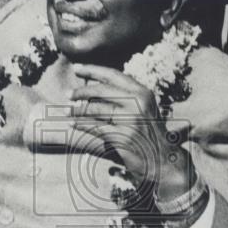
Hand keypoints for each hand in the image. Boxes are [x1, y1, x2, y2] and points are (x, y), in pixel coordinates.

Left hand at [69, 64, 191, 199]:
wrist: (161, 158)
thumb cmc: (148, 133)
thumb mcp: (144, 108)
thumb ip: (126, 96)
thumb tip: (94, 86)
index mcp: (142, 92)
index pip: (113, 75)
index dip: (92, 70)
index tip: (76, 68)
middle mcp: (138, 103)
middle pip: (102, 90)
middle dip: (81, 91)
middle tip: (68, 94)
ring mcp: (130, 120)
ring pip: (96, 109)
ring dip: (78, 110)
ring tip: (67, 110)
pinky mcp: (122, 137)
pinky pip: (95, 128)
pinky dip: (81, 125)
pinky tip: (73, 124)